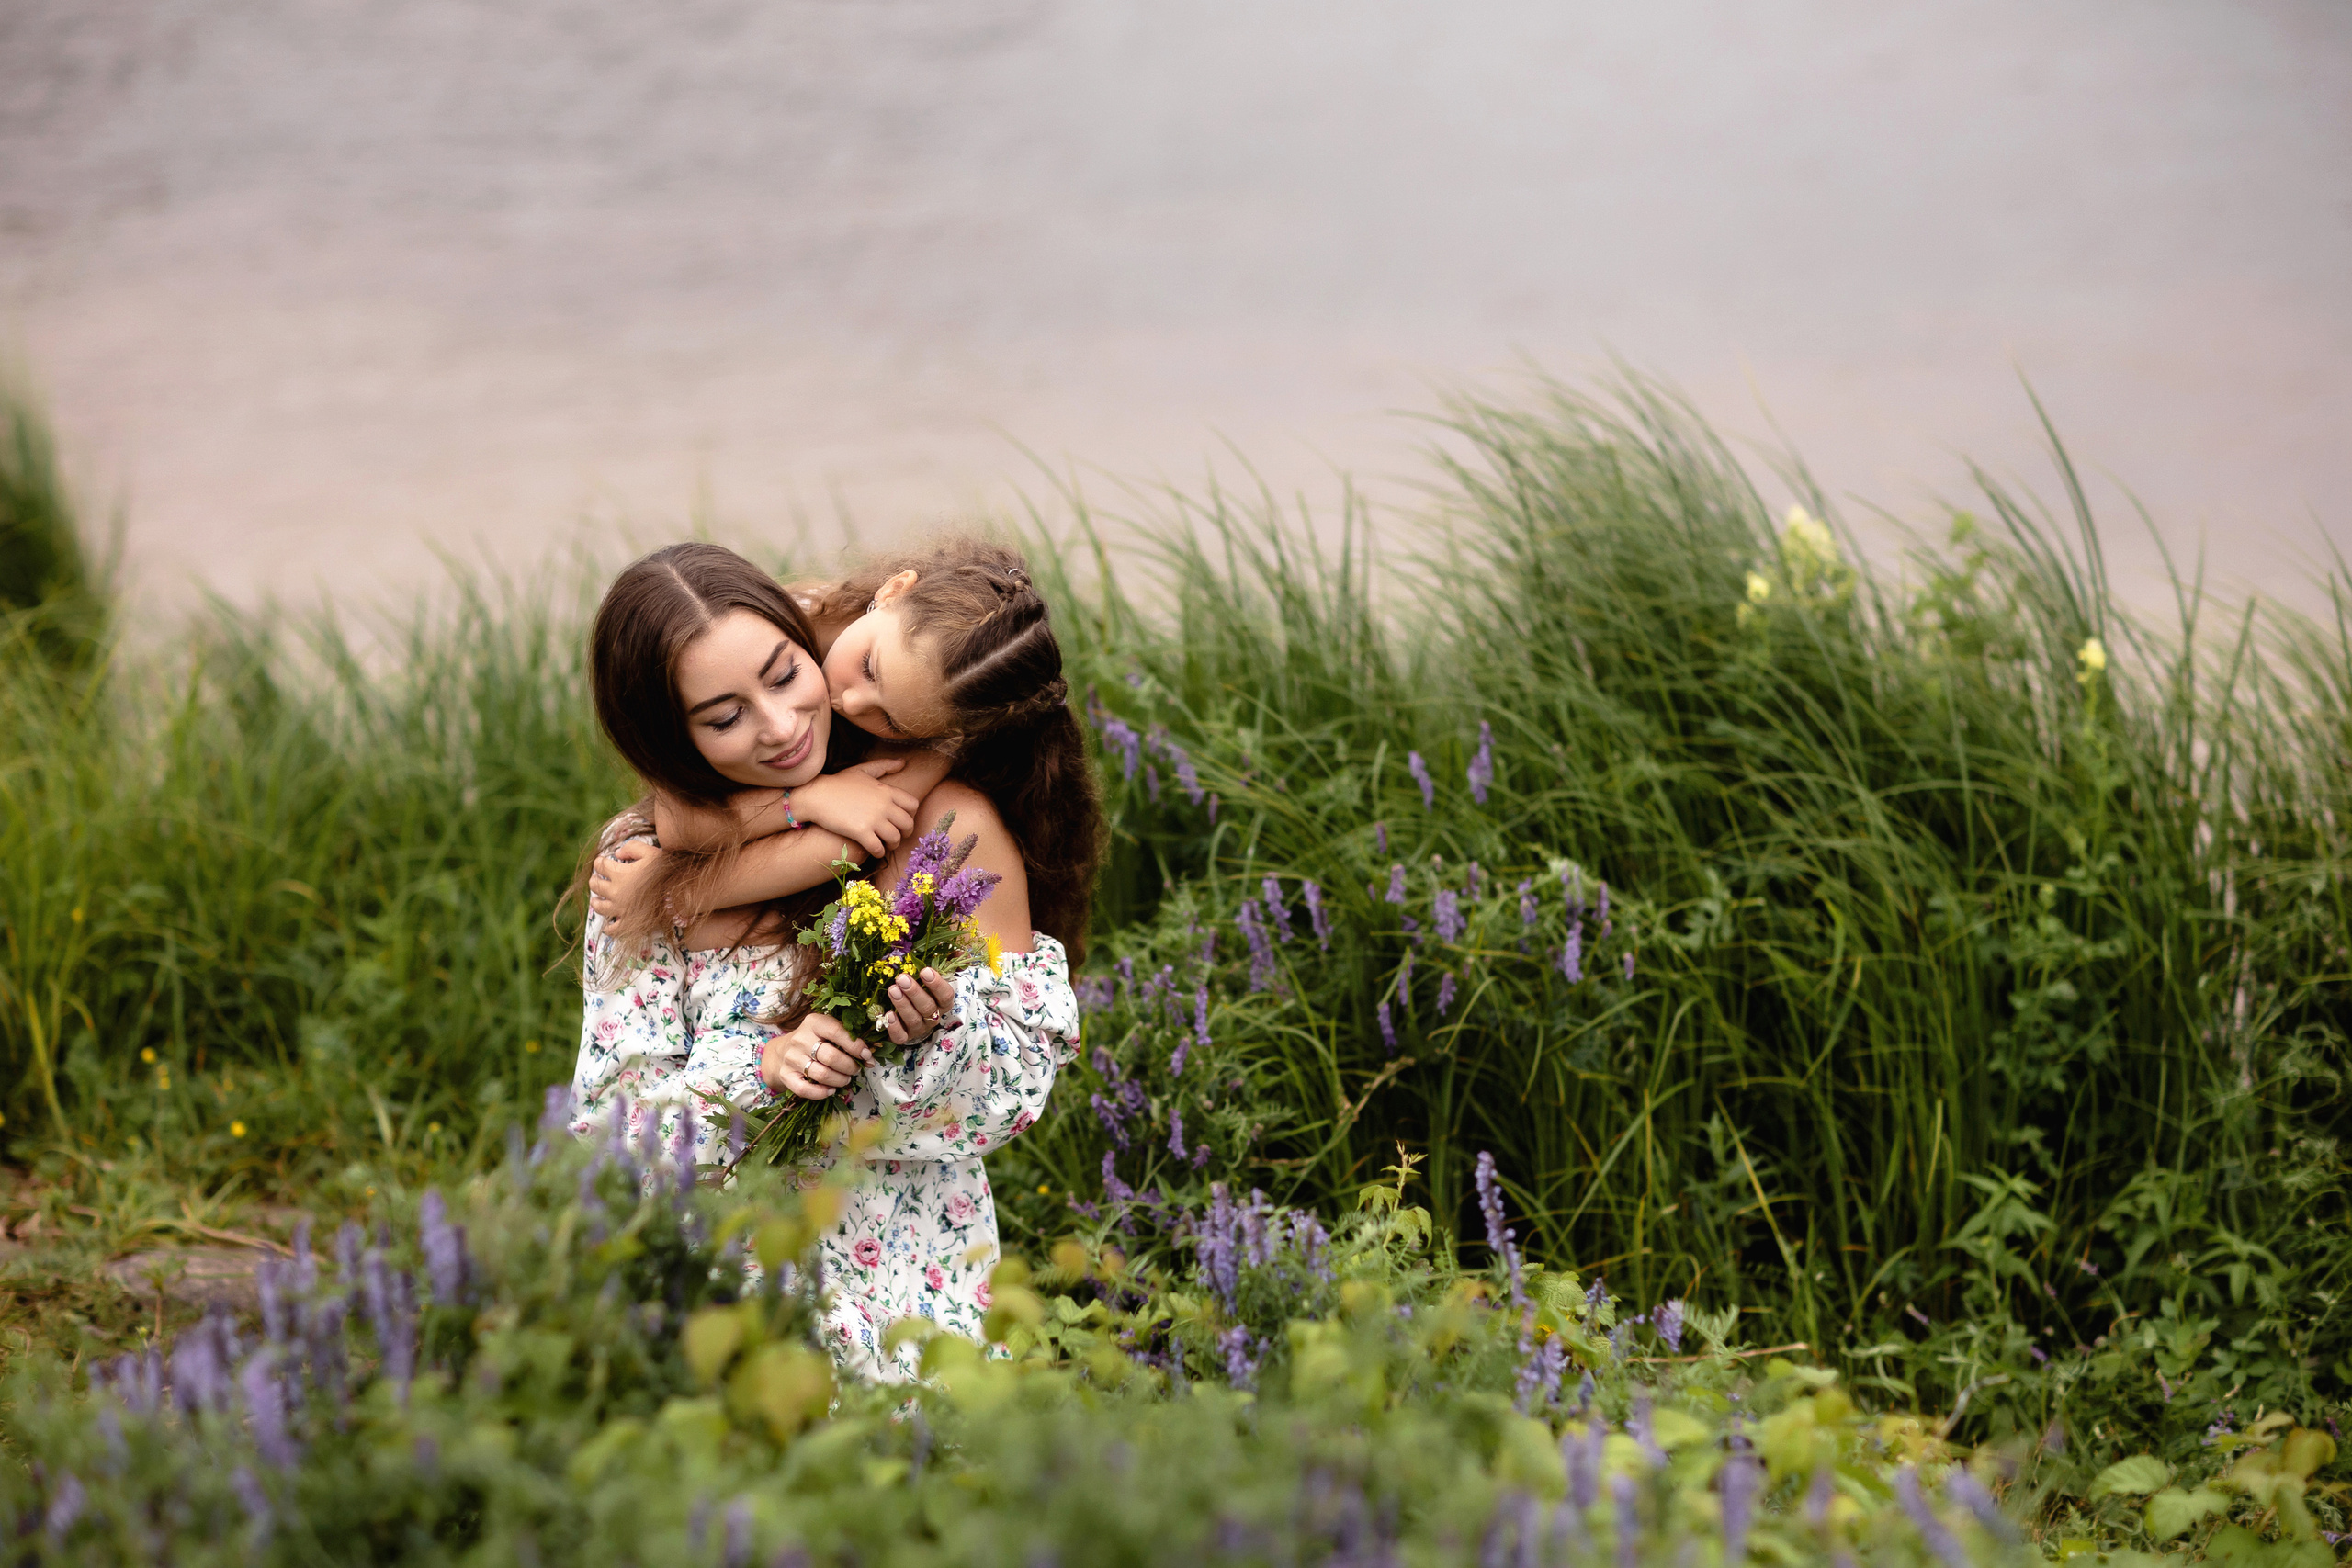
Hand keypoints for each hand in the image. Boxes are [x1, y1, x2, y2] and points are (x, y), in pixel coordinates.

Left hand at [588, 839, 660, 922]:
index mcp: (619, 874)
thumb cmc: (666, 872)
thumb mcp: (651, 852)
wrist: (679, 896)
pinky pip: (613, 929)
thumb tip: (617, 853)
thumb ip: (632, 848)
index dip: (599, 862)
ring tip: (596, 900)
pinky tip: (607, 926)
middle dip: (594, 880)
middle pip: (596, 885)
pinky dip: (608, 928)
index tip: (601, 861)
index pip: (600, 866)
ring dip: (595, 902)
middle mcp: (615, 892)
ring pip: (599, 907)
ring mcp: (620, 909)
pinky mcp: (628, 923)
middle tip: (596, 878)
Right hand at [759, 1014, 876, 1100]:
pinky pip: (805, 1090)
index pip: (837, 1032)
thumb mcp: (827, 1032)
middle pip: (831, 1057)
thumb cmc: (813, 1041)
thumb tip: (869, 1057)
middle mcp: (800, 1039)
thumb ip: (847, 1040)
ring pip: (821, 1074)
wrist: (781, 1052)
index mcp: (814, 1023)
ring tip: (846, 1079)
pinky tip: (831, 1090)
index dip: (855, 1046)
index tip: (867, 1056)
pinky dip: (822, 1093)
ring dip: (840, 1080)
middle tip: (855, 1070)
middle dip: (849, 1066)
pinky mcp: (786, 1075)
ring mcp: (791, 1058)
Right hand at [791, 769, 920, 858]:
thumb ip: (884, 766)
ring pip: (895, 838)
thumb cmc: (838, 783)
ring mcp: (873, 819)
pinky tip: (874, 851)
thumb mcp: (863, 770)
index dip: (911, 815)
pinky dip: (879, 853)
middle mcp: (884, 805)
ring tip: (885, 845)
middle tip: (896, 836)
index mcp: (886, 791)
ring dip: (892, 845)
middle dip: (905, 833)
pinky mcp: (861, 833)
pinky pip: (879, 848)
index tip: (903, 820)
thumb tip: (903, 762)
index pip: (913, 805)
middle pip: (908, 824)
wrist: (816, 795)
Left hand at [878, 967, 958, 1046]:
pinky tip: (888, 1014)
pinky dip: (894, 1027)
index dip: (937, 984)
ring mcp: (919, 1028)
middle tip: (902, 978)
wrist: (912, 1017)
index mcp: (943, 1003)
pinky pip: (901, 1037)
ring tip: (892, 989)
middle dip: (915, 993)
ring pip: (914, 1020)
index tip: (925, 971)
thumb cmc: (924, 992)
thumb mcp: (933, 977)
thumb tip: (958, 951)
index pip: (946, 995)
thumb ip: (946, 963)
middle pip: (928, 1008)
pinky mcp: (904, 1037)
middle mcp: (933, 1017)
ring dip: (903, 1005)